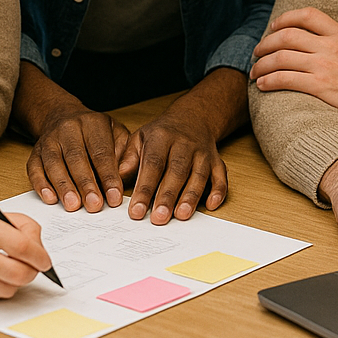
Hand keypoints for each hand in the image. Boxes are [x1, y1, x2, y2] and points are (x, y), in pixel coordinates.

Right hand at [0, 206, 52, 304]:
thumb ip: (19, 225)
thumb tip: (40, 250)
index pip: (23, 246)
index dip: (40, 257)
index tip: (45, 261)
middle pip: (18, 273)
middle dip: (31, 272)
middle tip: (31, 268)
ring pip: (7, 289)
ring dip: (12, 282)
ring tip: (2, 268)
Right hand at [14, 61, 129, 212]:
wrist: (62, 116)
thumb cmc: (95, 132)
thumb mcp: (117, 133)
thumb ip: (124, 154)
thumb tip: (122, 177)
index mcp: (92, 123)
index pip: (101, 152)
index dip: (108, 176)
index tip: (114, 197)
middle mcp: (68, 129)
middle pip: (76, 158)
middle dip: (85, 184)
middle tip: (94, 205)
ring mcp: (49, 140)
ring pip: (54, 164)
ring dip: (64, 186)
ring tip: (73, 205)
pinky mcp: (35, 152)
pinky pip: (35, 169)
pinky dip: (41, 185)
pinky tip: (51, 199)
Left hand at [122, 109, 226, 224]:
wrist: (192, 118)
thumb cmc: (161, 134)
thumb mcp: (139, 138)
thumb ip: (128, 159)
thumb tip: (117, 180)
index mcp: (161, 137)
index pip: (152, 164)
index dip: (144, 188)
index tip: (136, 211)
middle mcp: (184, 144)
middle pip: (177, 171)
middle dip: (167, 196)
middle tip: (159, 218)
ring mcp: (203, 153)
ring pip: (198, 175)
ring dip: (190, 196)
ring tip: (180, 216)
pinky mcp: (216, 161)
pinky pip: (221, 176)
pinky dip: (219, 191)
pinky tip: (211, 205)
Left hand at [251, 8, 337, 132]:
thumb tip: (335, 46)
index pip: (308, 15)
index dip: (285, 18)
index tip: (274, 26)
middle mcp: (332, 46)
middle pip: (287, 35)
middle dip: (266, 43)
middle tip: (258, 52)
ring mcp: (325, 66)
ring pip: (281, 57)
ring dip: (262, 64)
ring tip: (254, 72)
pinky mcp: (321, 87)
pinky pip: (285, 79)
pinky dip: (269, 80)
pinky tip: (262, 85)